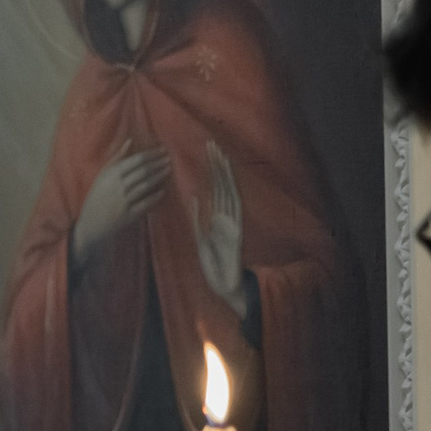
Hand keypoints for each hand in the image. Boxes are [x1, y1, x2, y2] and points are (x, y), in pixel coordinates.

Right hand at [72, 138, 172, 264]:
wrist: (91, 223)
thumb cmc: (96, 196)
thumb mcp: (102, 175)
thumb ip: (117, 158)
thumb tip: (130, 141)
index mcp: (111, 174)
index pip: (136, 160)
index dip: (151, 154)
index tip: (162, 150)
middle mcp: (118, 186)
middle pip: (143, 171)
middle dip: (158, 164)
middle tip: (169, 159)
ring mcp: (124, 200)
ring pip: (146, 185)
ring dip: (159, 177)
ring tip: (168, 171)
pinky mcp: (129, 214)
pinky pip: (146, 203)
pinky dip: (155, 196)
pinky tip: (163, 191)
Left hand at [191, 139, 245, 316]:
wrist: (225, 287)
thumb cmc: (213, 265)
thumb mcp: (200, 238)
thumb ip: (198, 218)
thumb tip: (194, 196)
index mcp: (218, 218)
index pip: (216, 189)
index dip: (213, 171)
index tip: (208, 152)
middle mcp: (228, 218)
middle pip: (223, 186)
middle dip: (218, 166)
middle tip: (212, 144)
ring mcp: (233, 224)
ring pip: (228, 193)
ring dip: (224, 175)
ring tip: (219, 155)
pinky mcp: (236, 234)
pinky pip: (231, 212)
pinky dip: (227, 197)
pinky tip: (222, 181)